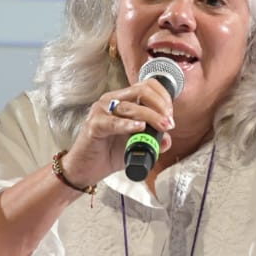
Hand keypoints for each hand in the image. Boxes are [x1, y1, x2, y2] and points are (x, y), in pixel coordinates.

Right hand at [57, 77, 174, 189]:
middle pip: (142, 91)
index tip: (170, 116)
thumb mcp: (136, 145)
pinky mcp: (94, 125)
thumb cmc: (108, 153)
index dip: (163, 98)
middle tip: (168, 122)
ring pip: (131, 107)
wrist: (85, 169)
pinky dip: (128, 125)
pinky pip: (113, 122)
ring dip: (151, 116)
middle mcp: (112, 101)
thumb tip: (167, 139)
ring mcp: (101, 111)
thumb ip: (153, 140)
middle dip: (160, 106)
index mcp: (122, 100)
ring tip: (163, 127)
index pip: (147, 86)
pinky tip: (139, 128)